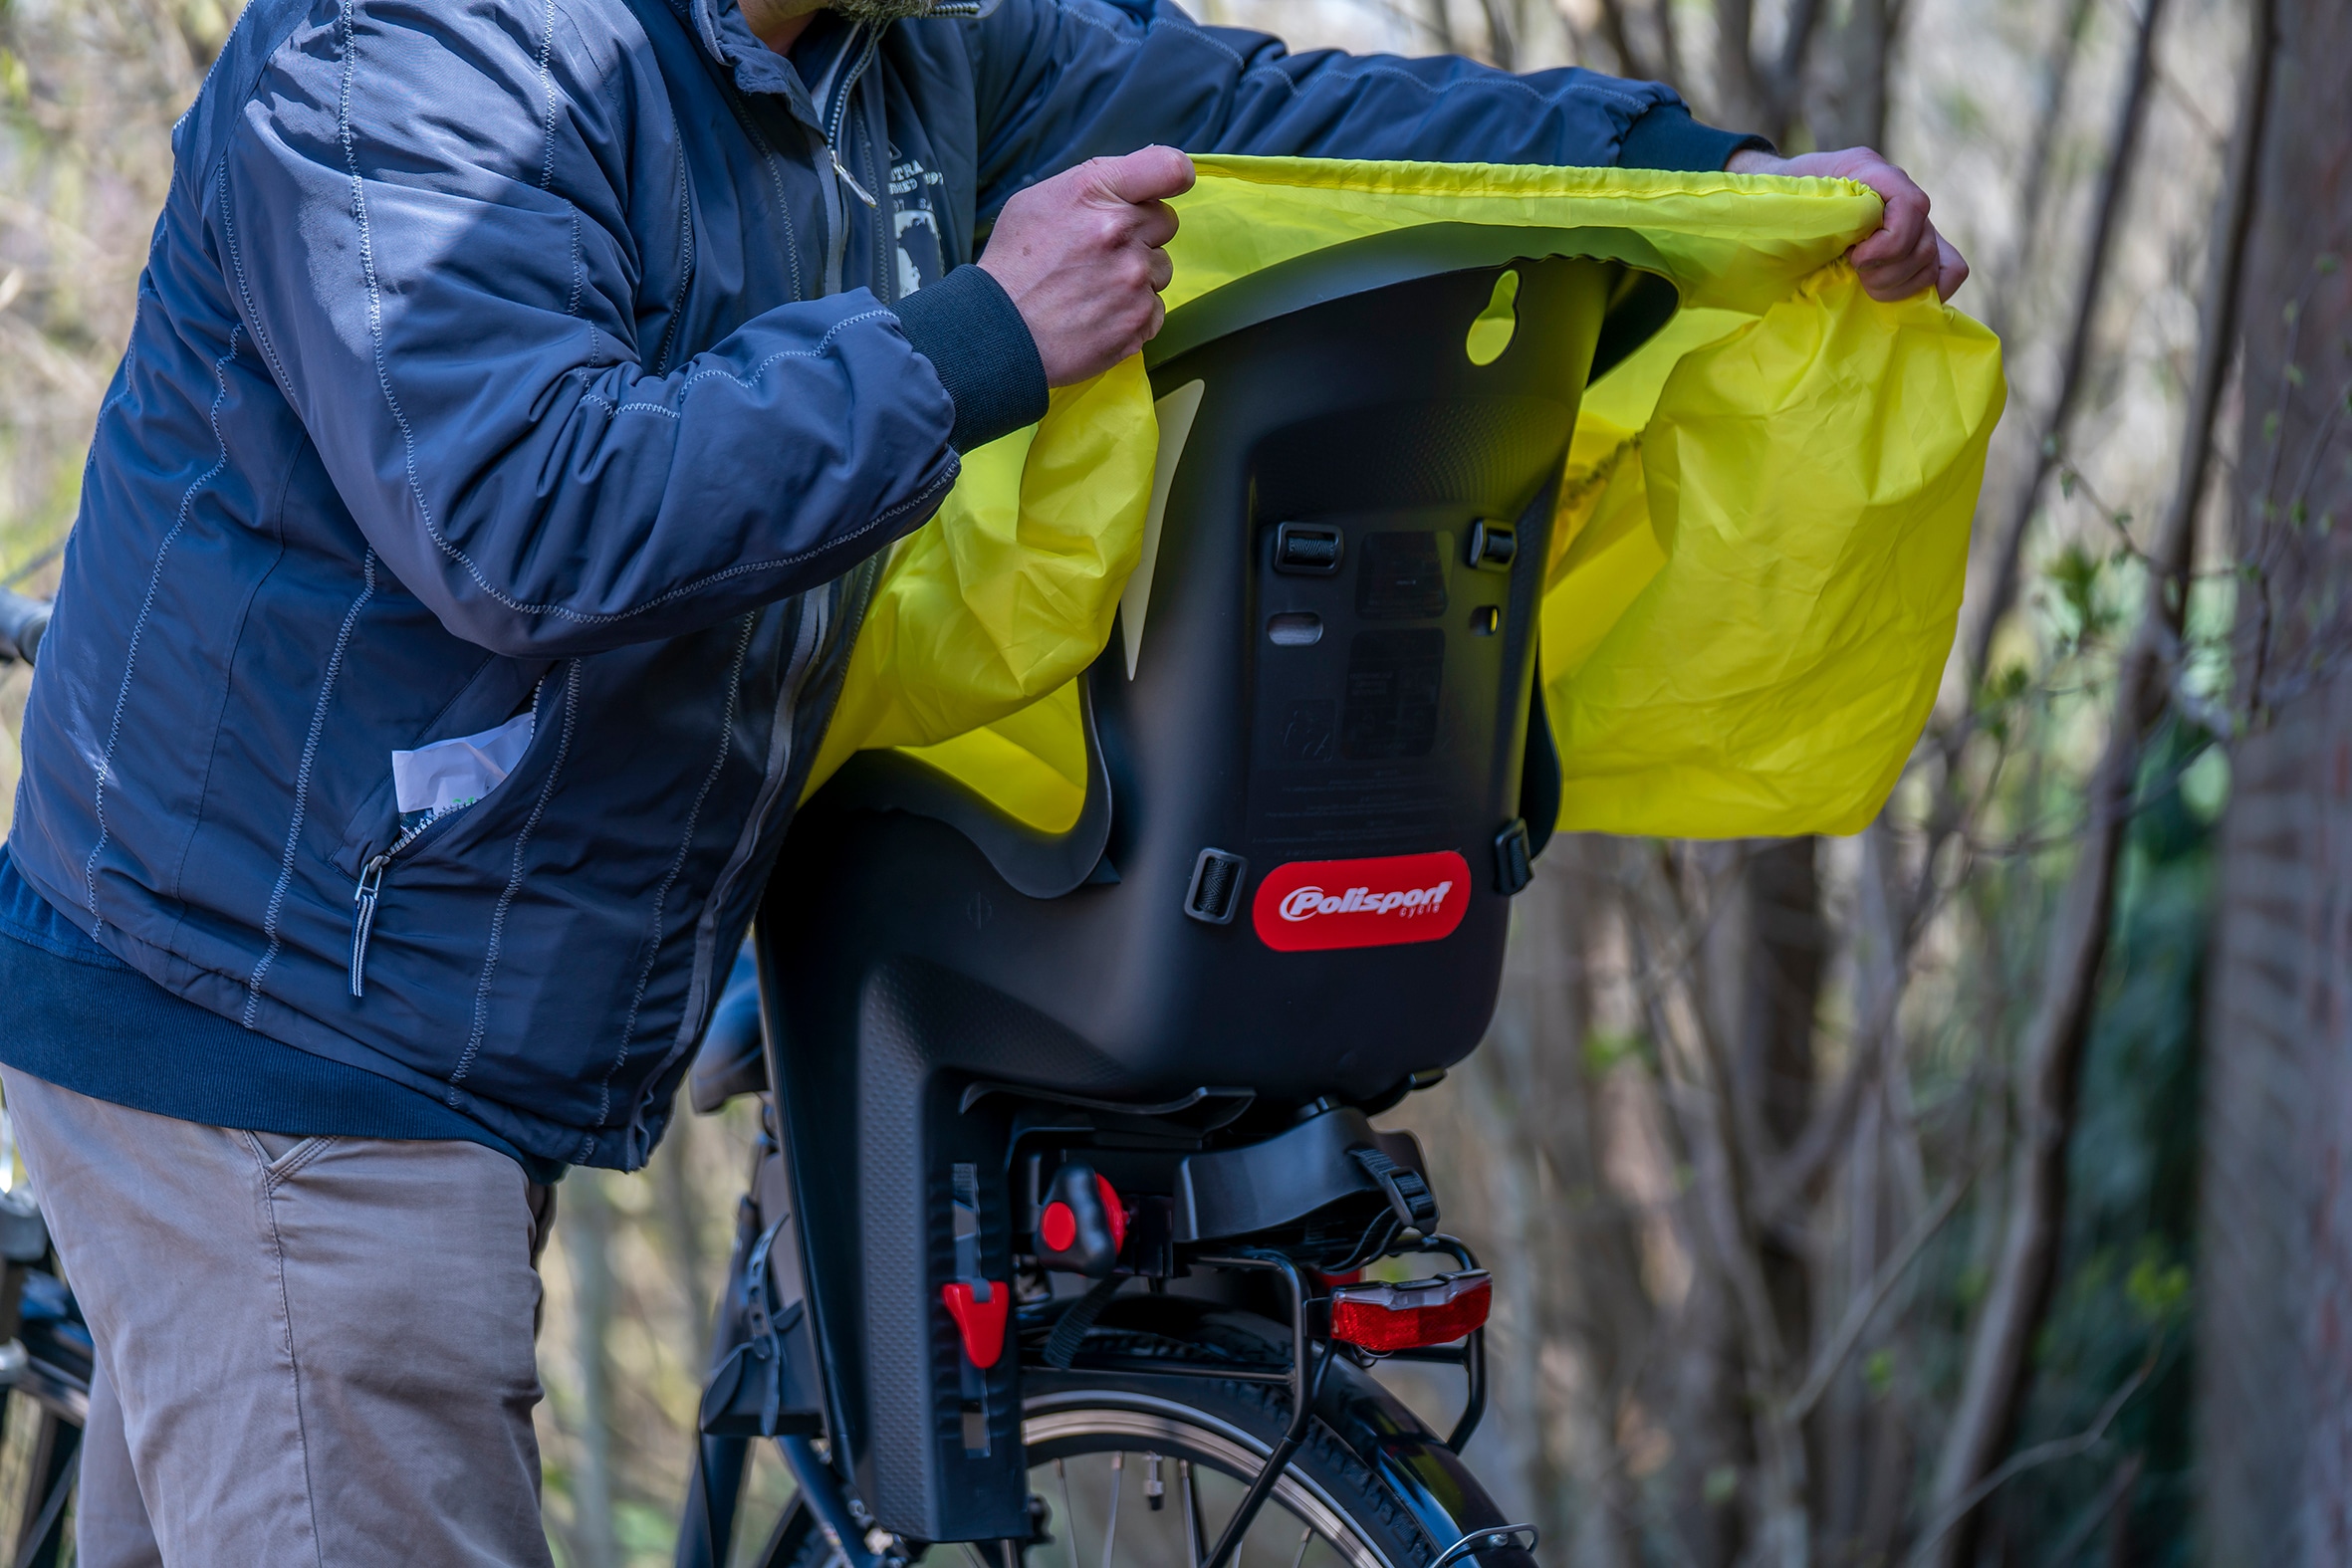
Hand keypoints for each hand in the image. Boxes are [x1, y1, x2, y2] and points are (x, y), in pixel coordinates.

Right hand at [980, 145, 1195, 386]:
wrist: (997, 333)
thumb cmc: (1014, 264)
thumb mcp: (1039, 200)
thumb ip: (1093, 185)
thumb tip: (1138, 182)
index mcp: (1095, 192)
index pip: (1168, 168)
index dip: (1174, 177)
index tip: (1169, 187)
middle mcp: (1121, 232)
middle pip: (1166, 221)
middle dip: (1142, 232)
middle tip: (1104, 251)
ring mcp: (1134, 280)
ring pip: (1161, 268)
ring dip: (1138, 276)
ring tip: (1095, 288)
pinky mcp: (1139, 321)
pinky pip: (1155, 309)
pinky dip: (1133, 313)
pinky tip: (1099, 315)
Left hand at [1727, 147, 1968, 302]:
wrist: (1778, 201)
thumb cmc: (1782, 201)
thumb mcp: (1793, 198)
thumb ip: (1824, 209)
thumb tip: (1853, 235)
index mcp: (1873, 174)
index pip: (1913, 206)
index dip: (1889, 242)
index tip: (1853, 257)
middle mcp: (1900, 195)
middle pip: (1925, 242)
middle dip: (1887, 270)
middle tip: (1853, 273)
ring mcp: (1912, 223)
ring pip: (1934, 262)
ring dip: (1898, 285)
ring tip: (1863, 284)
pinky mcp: (1914, 248)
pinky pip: (1948, 270)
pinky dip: (1926, 290)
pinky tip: (1890, 294)